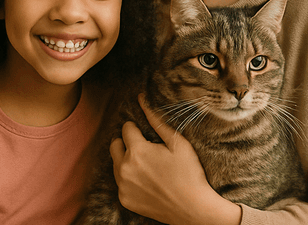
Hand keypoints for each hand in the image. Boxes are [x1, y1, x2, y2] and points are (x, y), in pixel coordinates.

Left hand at [109, 94, 240, 224]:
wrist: (193, 209)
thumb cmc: (189, 173)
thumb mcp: (177, 143)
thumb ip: (157, 120)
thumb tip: (142, 99)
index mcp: (137, 150)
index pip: (126, 128)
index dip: (137, 129)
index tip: (148, 135)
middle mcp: (124, 168)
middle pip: (114, 144)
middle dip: (127, 143)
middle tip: (145, 149)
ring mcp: (123, 186)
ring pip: (115, 164)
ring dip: (126, 161)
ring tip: (148, 167)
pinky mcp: (124, 200)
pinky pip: (120, 183)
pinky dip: (130, 179)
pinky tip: (147, 182)